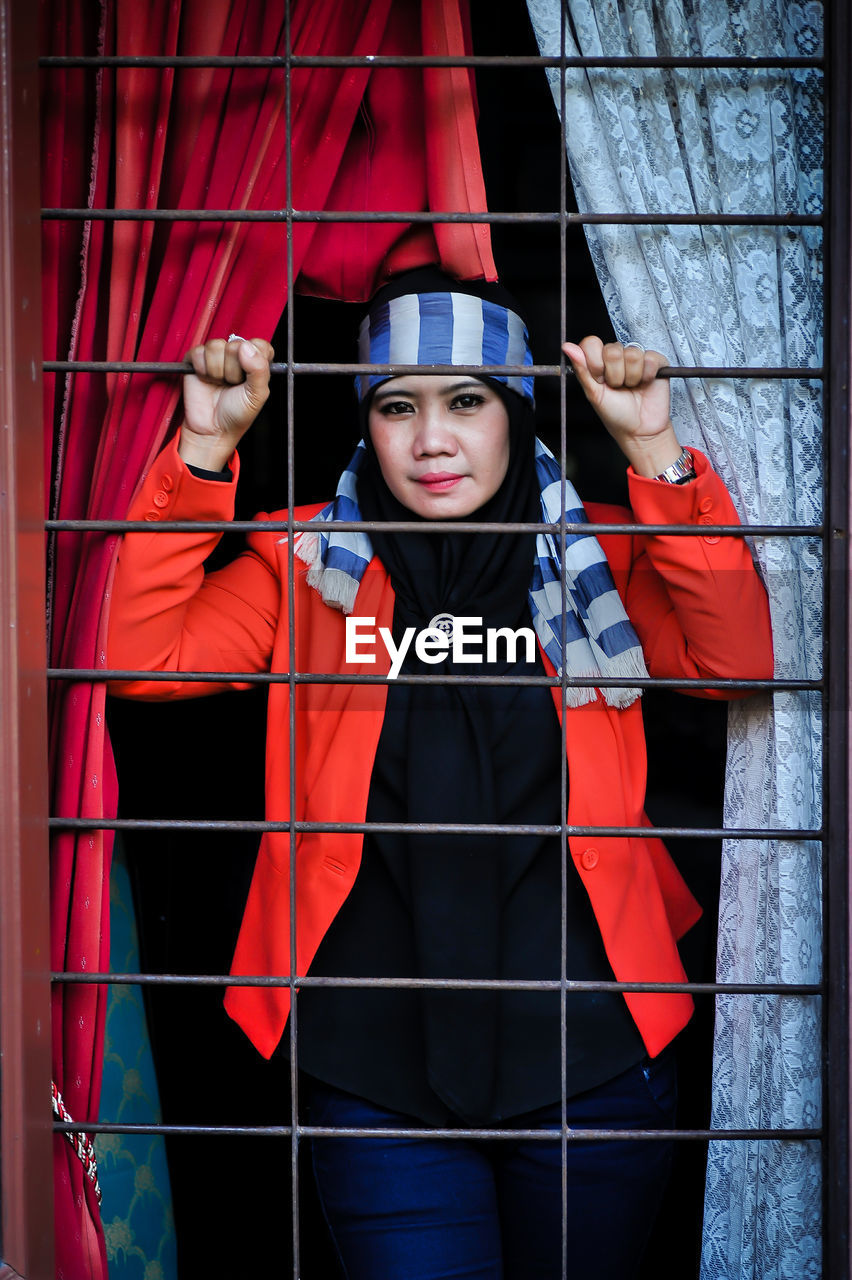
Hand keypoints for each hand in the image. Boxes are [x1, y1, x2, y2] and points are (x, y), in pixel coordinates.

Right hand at [178, 336, 274, 470]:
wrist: (213, 429)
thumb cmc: (237, 413)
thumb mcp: (257, 395)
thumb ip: (259, 369)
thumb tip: (246, 346)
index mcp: (255, 361)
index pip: (259, 344)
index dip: (254, 359)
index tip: (250, 377)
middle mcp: (236, 355)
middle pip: (236, 345)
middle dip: (234, 370)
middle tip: (232, 385)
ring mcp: (216, 356)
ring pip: (216, 346)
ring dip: (217, 371)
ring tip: (219, 383)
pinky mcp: (196, 358)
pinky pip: (199, 352)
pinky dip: (202, 369)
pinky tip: (206, 380)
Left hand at [562, 336, 682, 477]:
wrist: (638, 430)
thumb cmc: (616, 414)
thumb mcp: (593, 394)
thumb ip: (581, 369)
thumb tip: (567, 347)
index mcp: (599, 361)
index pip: (592, 343)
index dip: (595, 363)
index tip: (599, 380)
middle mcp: (617, 357)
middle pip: (612, 350)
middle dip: (614, 375)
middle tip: (617, 387)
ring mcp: (637, 357)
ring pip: (632, 355)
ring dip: (631, 378)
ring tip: (631, 388)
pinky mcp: (655, 361)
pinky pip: (650, 358)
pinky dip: (646, 376)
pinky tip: (645, 384)